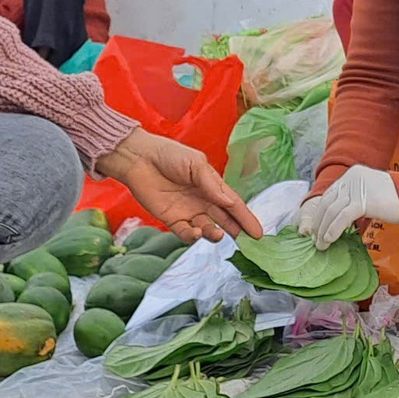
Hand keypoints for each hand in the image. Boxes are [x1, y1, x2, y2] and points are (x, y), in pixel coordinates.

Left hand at [99, 130, 262, 243]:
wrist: (139, 159)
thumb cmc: (169, 155)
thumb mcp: (196, 164)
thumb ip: (212, 184)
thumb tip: (230, 203)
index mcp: (212, 186)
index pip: (234, 205)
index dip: (246, 218)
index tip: (258, 233)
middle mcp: (203, 201)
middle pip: (224, 220)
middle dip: (237, 230)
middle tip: (247, 242)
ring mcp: (188, 211)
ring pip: (206, 229)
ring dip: (214, 234)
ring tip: (217, 235)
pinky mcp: (171, 219)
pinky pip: (185, 232)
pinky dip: (192, 236)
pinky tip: (195, 233)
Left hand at [295, 166, 398, 249]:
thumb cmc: (398, 201)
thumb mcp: (371, 194)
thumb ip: (354, 199)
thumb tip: (335, 217)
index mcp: (354, 174)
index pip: (330, 194)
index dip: (319, 213)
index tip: (314, 228)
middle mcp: (353, 177)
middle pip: (327, 202)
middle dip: (318, 223)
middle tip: (315, 239)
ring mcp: (357, 187)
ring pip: (332, 211)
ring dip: (323, 230)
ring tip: (321, 245)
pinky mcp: (363, 200)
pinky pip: (342, 218)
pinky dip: (333, 230)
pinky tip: (329, 240)